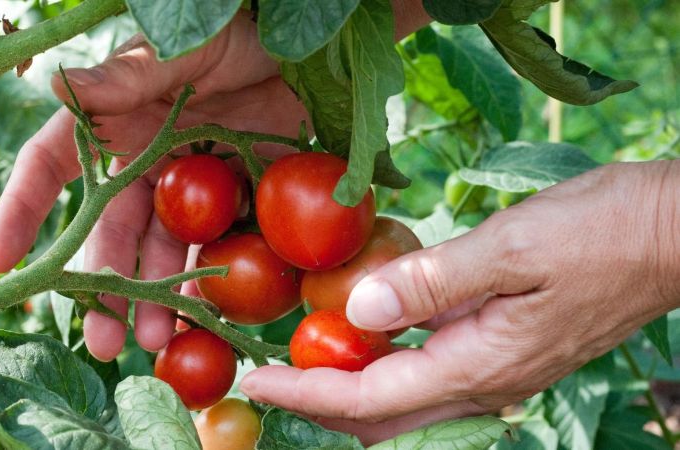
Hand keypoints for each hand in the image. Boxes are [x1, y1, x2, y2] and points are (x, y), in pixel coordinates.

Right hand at [0, 12, 306, 360]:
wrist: (306, 49)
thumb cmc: (234, 29)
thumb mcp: (181, 49)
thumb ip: (127, 76)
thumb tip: (56, 83)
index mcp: (113, 123)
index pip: (50, 168)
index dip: (21, 212)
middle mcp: (141, 161)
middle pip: (108, 232)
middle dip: (102, 285)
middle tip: (104, 340)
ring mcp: (187, 186)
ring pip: (160, 251)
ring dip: (155, 297)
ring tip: (159, 340)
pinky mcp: (232, 199)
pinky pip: (214, 248)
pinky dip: (209, 282)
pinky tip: (205, 316)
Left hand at [241, 161, 679, 443]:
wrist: (670, 234)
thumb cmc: (601, 233)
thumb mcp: (511, 247)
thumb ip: (431, 282)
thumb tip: (356, 313)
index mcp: (480, 365)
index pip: (371, 398)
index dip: (305, 391)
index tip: (255, 378)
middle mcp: (486, 383)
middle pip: (382, 418)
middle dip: (319, 401)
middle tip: (267, 375)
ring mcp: (498, 373)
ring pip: (405, 403)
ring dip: (350, 389)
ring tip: (302, 358)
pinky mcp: (505, 352)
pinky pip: (430, 376)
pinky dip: (386, 366)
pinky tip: (366, 335)